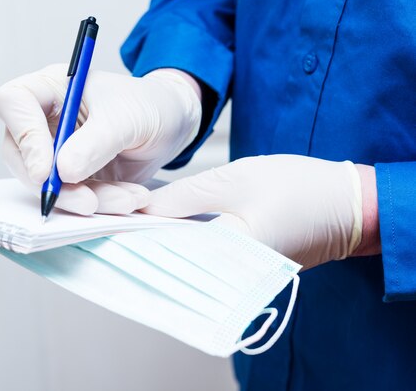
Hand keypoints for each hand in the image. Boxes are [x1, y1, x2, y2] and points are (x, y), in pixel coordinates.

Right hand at [0, 64, 201, 214]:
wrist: (173, 124)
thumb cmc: (149, 104)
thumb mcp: (127, 117)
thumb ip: (95, 142)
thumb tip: (63, 171)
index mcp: (51, 88)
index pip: (14, 103)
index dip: (24, 137)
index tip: (46, 171)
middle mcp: (45, 119)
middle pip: (19, 153)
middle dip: (52, 183)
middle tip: (87, 201)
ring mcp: (55, 150)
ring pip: (46, 183)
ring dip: (82, 199)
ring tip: (125, 200)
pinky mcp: (71, 176)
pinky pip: (72, 196)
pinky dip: (100, 203)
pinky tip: (128, 199)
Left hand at [142, 155, 378, 268]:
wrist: (349, 206)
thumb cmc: (301, 189)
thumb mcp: (236, 179)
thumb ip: (185, 196)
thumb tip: (143, 208)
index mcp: (232, 259)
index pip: (169, 255)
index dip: (136, 237)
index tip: (111, 221)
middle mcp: (234, 280)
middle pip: (176, 264)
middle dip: (147, 241)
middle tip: (120, 220)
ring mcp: (240, 279)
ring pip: (190, 263)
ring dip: (166, 242)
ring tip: (141, 221)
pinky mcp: (244, 272)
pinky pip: (206, 261)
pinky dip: (188, 244)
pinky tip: (171, 228)